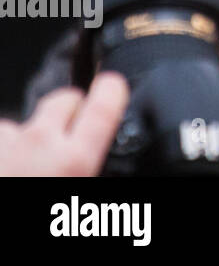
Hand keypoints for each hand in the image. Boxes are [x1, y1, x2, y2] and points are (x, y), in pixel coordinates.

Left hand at [0, 73, 129, 175]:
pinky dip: (7, 148)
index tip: (114, 84)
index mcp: (75, 161)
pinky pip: (3, 136)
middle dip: (71, 110)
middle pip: (64, 99)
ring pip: (29, 121)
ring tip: (31, 163)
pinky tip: (9, 168)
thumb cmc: (28, 229)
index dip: (112, 89)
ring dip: (34, 135)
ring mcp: (6, 142)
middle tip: (70, 137)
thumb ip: (96, 169)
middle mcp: (40, 144)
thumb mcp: (80, 187)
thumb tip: (110, 160)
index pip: (104, 106)